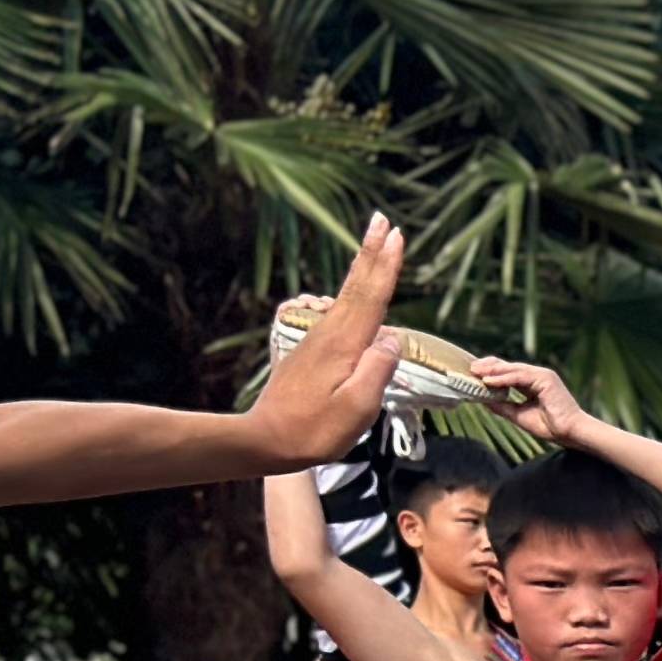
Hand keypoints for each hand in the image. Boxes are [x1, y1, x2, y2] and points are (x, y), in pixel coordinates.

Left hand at [243, 218, 407, 467]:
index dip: (385, 266)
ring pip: (347, 297)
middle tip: (383, 220)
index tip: (396, 236)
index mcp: (344, 346)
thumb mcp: (355, 409)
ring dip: (363, 268)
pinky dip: (353, 295)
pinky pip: (340, 314)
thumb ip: (375, 371)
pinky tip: (357, 293)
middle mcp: (330, 335)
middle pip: (355, 286)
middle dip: (372, 252)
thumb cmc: (313, 431)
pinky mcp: (313, 352)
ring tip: (374, 245)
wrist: (265, 439)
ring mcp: (318, 342)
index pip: (371, 298)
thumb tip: (392, 338)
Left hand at [471, 357, 591, 442]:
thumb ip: (503, 406)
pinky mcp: (545, 379)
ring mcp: (543, 375)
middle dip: (489, 367)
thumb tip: (483, 400)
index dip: (492, 372)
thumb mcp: (519, 415)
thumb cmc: (551, 427)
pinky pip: (519, 376)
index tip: (475, 374)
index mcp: (534, 383)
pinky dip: (503, 378)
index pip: (509, 372)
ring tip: (476, 373)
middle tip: (470, 369)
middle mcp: (538, 376)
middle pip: (509, 366)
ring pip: (513, 369)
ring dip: (493, 371)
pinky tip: (489, 380)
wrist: (571, 433)